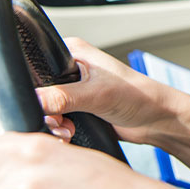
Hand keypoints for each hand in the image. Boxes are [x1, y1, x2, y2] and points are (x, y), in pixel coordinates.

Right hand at [35, 38, 184, 145]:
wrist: (157, 120)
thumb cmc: (139, 96)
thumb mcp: (97, 94)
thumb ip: (62, 97)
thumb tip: (33, 100)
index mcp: (72, 52)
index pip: (34, 65)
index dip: (32, 88)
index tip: (42, 106)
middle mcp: (69, 69)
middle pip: (36, 91)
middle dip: (45, 112)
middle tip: (60, 123)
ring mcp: (72, 90)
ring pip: (44, 109)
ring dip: (52, 125)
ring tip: (68, 130)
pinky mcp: (76, 109)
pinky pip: (54, 121)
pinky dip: (57, 131)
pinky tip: (69, 135)